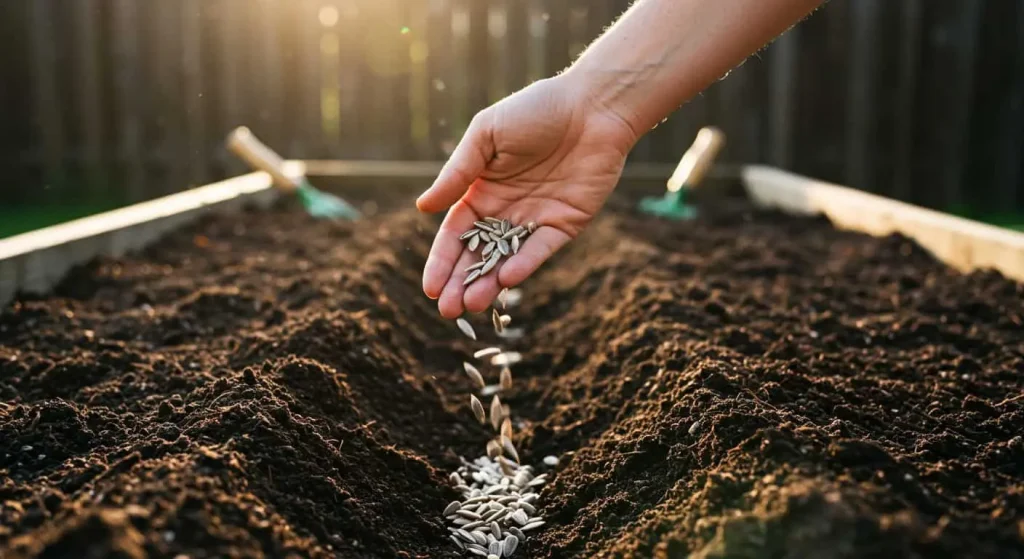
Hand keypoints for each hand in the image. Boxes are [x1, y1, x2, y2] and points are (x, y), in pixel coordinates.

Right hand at [416, 74, 637, 317]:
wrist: (594, 106)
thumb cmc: (536, 110)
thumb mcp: (487, 134)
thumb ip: (458, 172)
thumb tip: (424, 206)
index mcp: (480, 190)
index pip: (455, 234)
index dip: (441, 262)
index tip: (430, 289)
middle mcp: (505, 210)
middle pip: (477, 255)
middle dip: (461, 283)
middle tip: (447, 310)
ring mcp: (535, 220)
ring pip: (507, 259)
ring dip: (489, 283)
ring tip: (472, 305)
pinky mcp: (565, 224)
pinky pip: (541, 249)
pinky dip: (525, 264)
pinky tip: (508, 279)